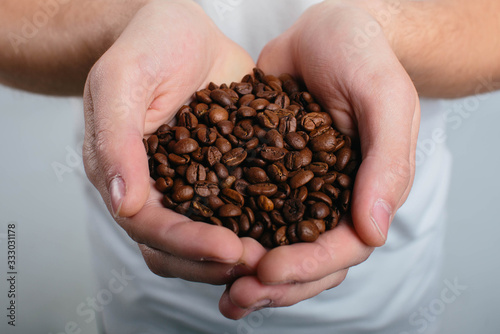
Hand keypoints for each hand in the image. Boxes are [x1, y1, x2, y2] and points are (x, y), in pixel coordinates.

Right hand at [82, 0, 262, 284]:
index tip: (230, 248)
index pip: (149, 226)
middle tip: (261, 262)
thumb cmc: (148, 44)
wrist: (184, 30)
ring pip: (208, 237)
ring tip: (278, 254)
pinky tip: (290, 226)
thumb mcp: (123, 79)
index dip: (187, 243)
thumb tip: (122, 203)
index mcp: (125, 174)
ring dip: (240, 253)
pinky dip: (260, 224)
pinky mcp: (223, 172)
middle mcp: (157, 188)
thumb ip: (116, 139)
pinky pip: (239, 208)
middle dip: (216, 261)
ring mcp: (191, 184)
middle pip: (178, 247)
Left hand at [220, 0, 419, 317]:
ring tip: (221, 292)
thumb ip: (387, 161)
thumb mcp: (383, 97)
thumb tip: (374, 230)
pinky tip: (203, 249)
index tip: (269, 270)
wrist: (324, 29)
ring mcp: (298, 190)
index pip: (344, 246)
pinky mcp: (266, 174)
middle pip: (309, 260)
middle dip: (275, 285)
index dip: (309, 264)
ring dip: (249, 274)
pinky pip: (249, 214)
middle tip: (237, 296)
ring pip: (276, 246)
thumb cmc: (361, 54)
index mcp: (365, 189)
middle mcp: (332, 198)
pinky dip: (231, 237)